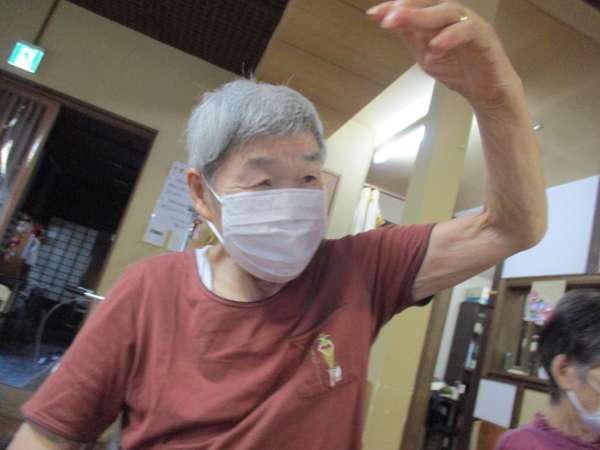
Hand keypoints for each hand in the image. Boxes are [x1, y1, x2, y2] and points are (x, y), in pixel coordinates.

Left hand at [367, 0, 521, 110]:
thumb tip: (385, 20)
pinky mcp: (486, 39)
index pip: (416, 5)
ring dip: (424, 16)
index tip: (374, 15)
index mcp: (440, 17)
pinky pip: (469, 31)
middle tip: (387, 18)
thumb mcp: (425, 53)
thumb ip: (409, 36)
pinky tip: (435, 46)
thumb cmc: (458, 68)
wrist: (485, 92)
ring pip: (449, 11)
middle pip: (431, 2)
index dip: (394, 7)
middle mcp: (456, 16)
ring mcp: (471, 25)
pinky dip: (451, 37)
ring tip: (403, 23)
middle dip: (406, 8)